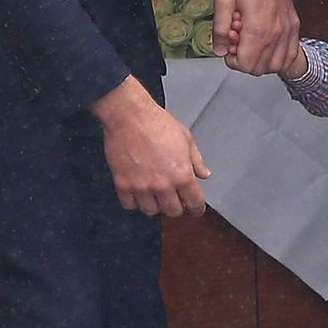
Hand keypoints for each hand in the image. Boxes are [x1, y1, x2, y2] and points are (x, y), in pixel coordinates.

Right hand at [90, 77, 209, 216]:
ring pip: (151, 211)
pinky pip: (129, 205)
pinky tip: (137, 192)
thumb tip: (204, 174)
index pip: (194, 204)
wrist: (129, 116)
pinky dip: (134, 201)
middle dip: (176, 206)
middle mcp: (163, 185)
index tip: (195, 208)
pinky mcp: (123, 184)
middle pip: (173, 211)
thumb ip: (196, 160)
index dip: (197, 208)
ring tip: (154, 193)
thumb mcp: (186, 139)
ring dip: (155, 204)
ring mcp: (142, 187)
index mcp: (182, 175)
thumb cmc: (157, 123)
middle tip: (174, 198)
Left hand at [225, 12, 306, 79]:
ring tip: (251, 44)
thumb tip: (220, 51)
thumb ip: (220, 29)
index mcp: (257, 28)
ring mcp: (288, 29)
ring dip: (262, 61)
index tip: (229, 49)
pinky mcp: (294, 24)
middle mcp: (276, 32)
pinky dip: (279, 56)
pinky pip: (291, 53)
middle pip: (260, 68)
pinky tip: (266, 45)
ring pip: (277, 65)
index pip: (246, 66)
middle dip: (245, 61)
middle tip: (237, 44)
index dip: (233, 61)